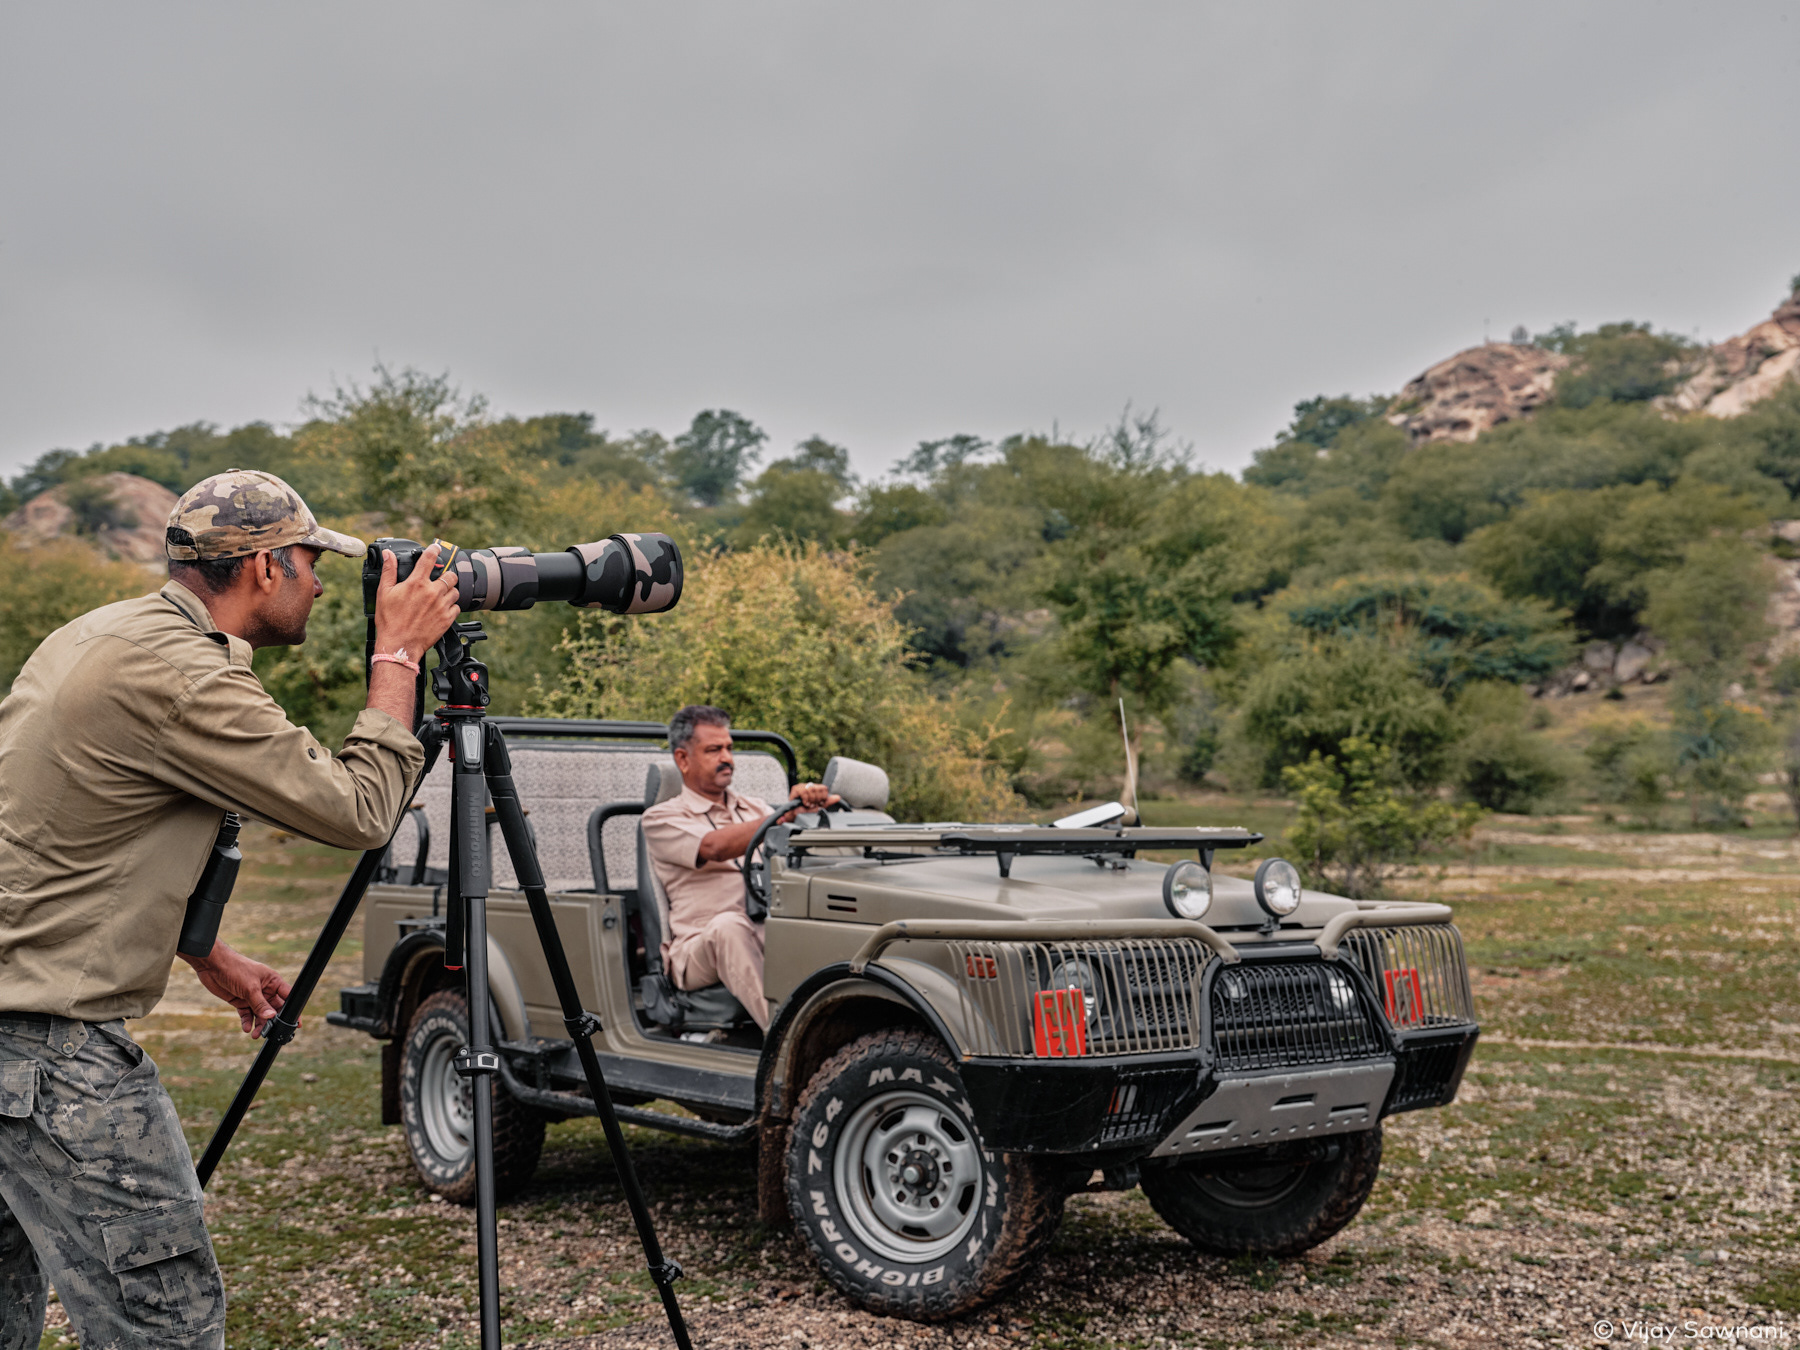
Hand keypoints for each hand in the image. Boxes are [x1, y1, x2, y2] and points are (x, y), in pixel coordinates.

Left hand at [181, 942, 293, 1035]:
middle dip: (272, 1021)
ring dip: (259, 1025)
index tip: (296, 1023)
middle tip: (270, 1032)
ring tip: (255, 1035)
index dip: (292, 1009)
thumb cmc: (235, 969)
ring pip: (260, 1014)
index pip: (287, 997)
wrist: (213, 965)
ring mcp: (252, 996)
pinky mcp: (240, 1001)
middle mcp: (265, 990)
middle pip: (273, 1009)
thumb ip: (260, 1004)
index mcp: (273, 981)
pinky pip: (247, 1014)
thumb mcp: (250, 988)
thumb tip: (271, 1017)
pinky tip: (246, 1028)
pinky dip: (247, 1022)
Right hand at [373, 541, 462, 660]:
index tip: (436, 548)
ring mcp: (442, 606)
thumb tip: (389, 554)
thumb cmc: (390, 620)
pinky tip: (442, 609)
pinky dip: (452, 606)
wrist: (399, 645)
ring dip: (449, 591)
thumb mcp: (384, 593)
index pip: (429, 559)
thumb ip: (389, 571)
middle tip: (440, 580)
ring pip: (455, 591)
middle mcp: (432, 592)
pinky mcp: (447, 619)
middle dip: (446, 575)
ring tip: (440, 596)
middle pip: (450, 575)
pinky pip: (457, 607)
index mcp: (416, 583)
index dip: (434, 550)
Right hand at [781, 783, 840, 820]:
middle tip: (813, 805)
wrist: (797, 816)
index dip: (823, 797)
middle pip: (818, 788)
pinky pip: (804, 791)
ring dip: (811, 800)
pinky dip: (805, 799)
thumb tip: (838, 797)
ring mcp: (802, 786)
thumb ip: (828, 801)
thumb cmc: (807, 812)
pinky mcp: (795, 789)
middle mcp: (809, 786)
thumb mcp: (820, 807)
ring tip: (808, 805)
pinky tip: (804, 803)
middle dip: (817, 799)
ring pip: (811, 789)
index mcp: (815, 788)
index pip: (824, 788)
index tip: (819, 803)